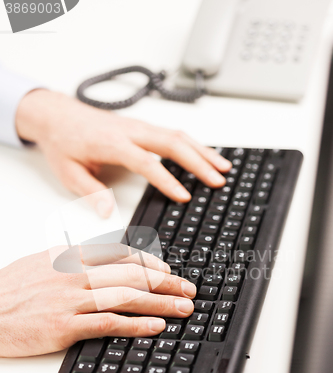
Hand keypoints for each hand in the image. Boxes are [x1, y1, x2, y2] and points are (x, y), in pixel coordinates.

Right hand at [0, 247, 194, 356]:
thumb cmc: (11, 290)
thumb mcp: (43, 262)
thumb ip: (75, 260)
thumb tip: (105, 262)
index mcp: (70, 256)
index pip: (120, 254)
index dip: (150, 263)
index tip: (168, 271)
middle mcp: (74, 273)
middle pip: (131, 275)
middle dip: (165, 283)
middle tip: (188, 290)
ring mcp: (70, 299)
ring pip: (126, 296)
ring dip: (160, 303)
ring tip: (183, 308)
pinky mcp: (65, 325)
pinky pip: (108, 322)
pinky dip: (136, 324)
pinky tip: (155, 327)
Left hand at [15, 90, 230, 216]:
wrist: (57, 114)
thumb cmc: (64, 142)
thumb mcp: (69, 172)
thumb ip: (91, 192)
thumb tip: (108, 213)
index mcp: (113, 143)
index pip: (146, 162)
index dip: (167, 180)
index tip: (185, 197)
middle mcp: (131, 131)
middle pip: (173, 142)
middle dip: (199, 162)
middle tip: (218, 180)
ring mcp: (139, 126)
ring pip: (178, 135)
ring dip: (202, 151)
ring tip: (224, 167)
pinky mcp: (142, 127)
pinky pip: (173, 133)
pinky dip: (193, 144)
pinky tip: (204, 155)